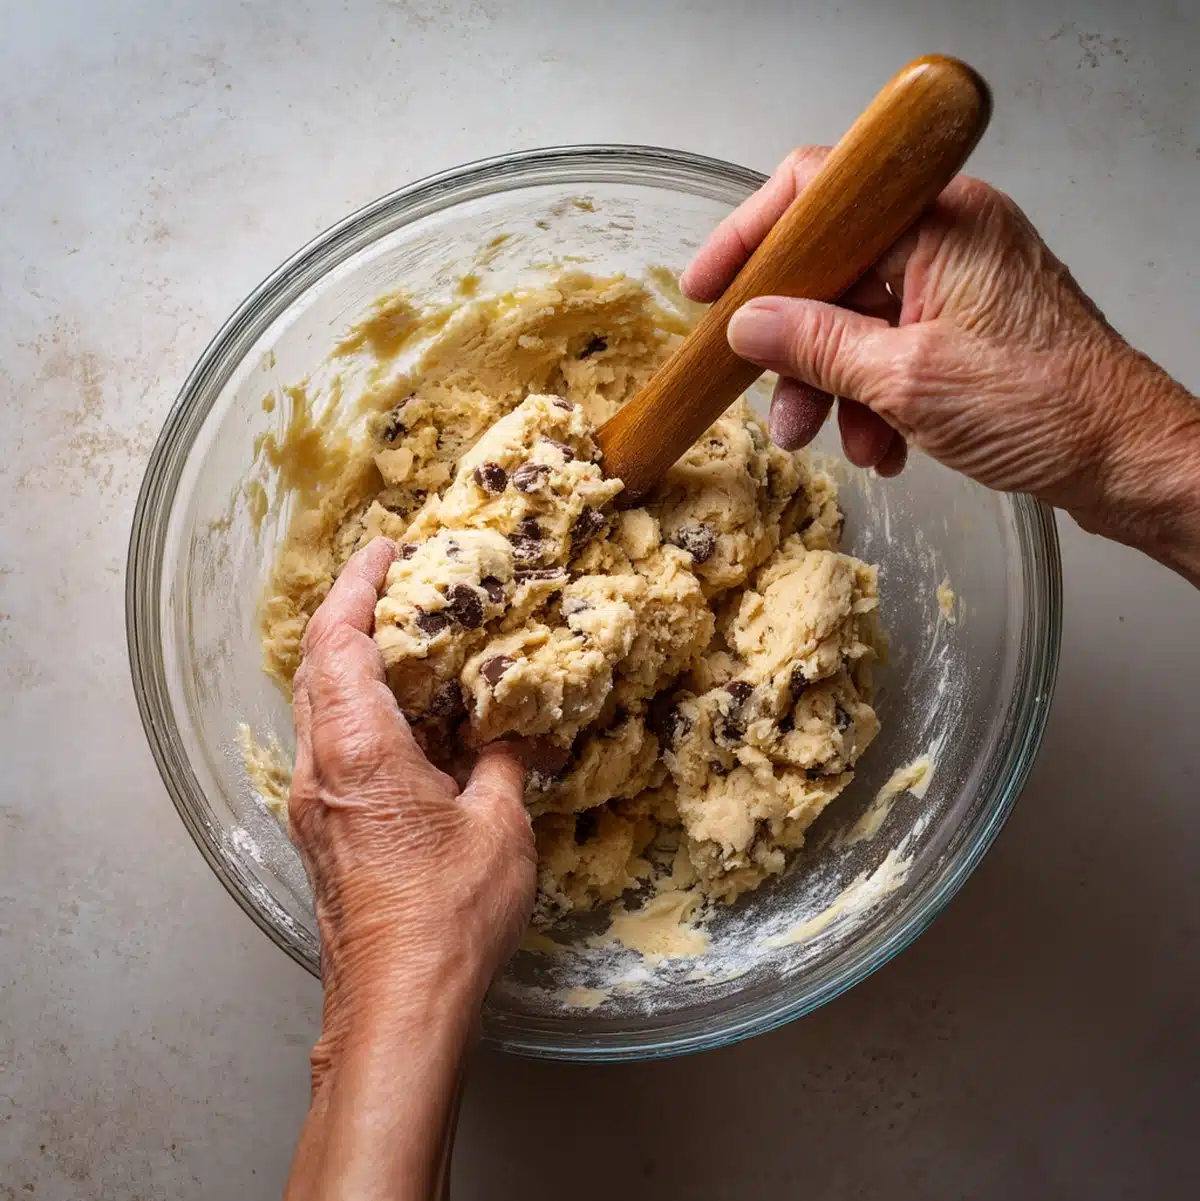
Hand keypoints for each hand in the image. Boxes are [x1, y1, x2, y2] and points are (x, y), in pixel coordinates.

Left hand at [285, 537, 534, 1199]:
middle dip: (350, 614)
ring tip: (402, 644)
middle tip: (399, 587)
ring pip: (315, 705)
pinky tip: (401, 721)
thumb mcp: (499, 827)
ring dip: (348, 662)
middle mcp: (321, 767)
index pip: (339, 638)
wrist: (398, 1005)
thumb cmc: (448, 915)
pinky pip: (327, 745)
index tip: (387, 550)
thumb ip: (504, 765)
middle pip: (315, 664)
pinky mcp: (322, 832)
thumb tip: (518, 738)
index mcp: (359, 748)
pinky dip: (354, 709)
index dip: (358, 584)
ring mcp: (314, 802)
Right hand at [682, 147, 1199, 578]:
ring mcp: (959, 285)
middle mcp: (949, 239)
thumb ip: (816, 345)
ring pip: (858, 322)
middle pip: (833, 271)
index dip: (752, 237)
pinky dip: (874, 401)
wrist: (1124, 459)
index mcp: (939, 220)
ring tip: (837, 445)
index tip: (708, 288)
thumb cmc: (1047, 407)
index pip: (819, 192)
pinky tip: (884, 448)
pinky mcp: (967, 329)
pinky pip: (891, 352)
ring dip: (836, 389)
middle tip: (775, 404)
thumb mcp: (905, 380)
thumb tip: (750, 325)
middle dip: (798, 349)